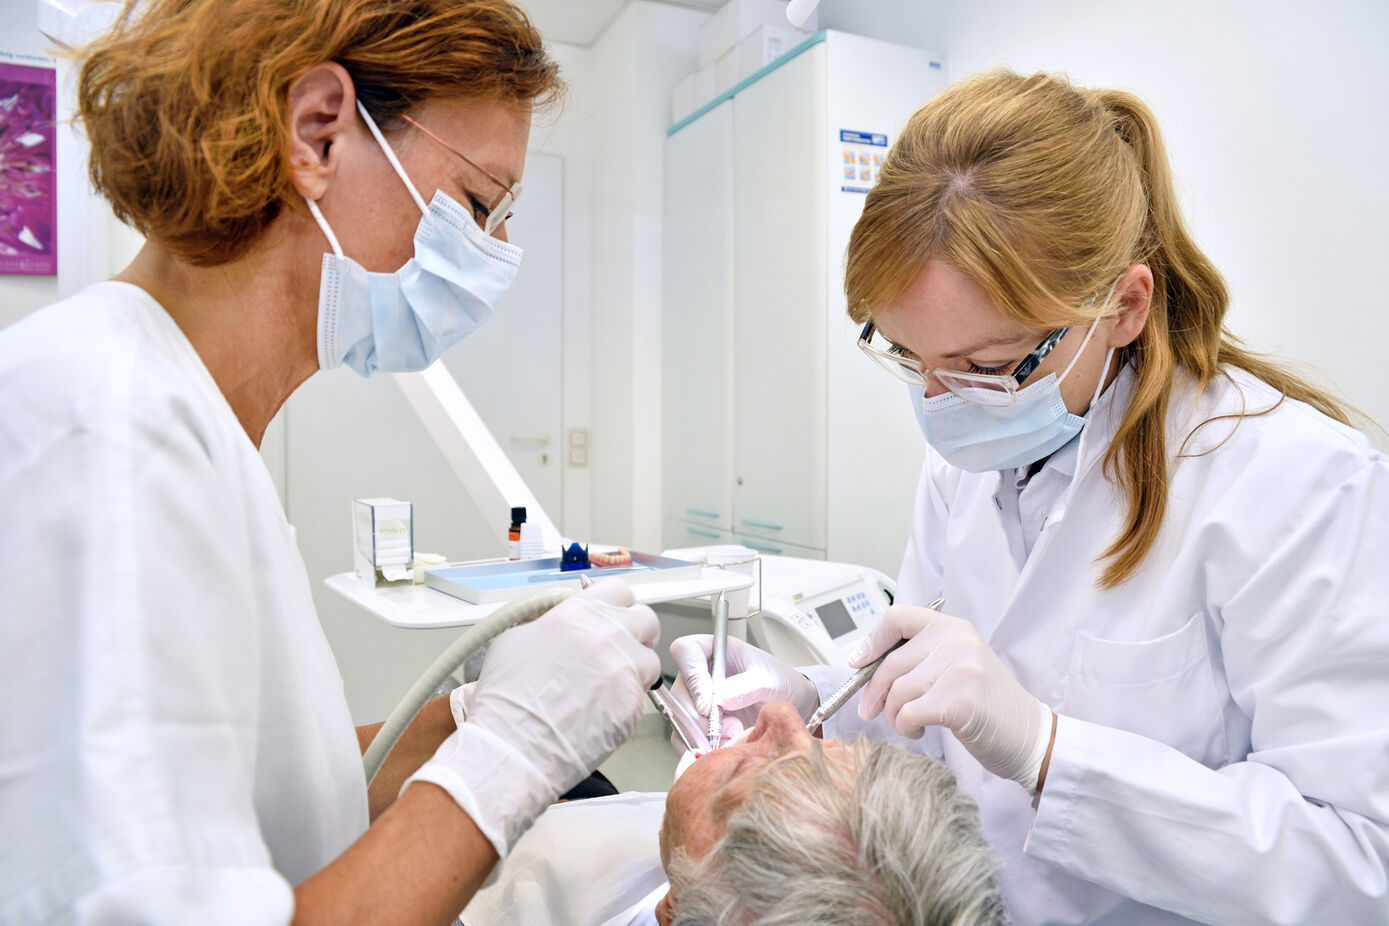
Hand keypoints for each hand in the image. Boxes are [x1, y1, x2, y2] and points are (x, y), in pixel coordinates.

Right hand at [408, 579, 659, 854]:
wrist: (512, 746)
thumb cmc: (506, 698)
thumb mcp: (514, 640)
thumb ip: (548, 623)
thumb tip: (561, 625)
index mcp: (579, 613)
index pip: (619, 590)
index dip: (618, 606)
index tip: (614, 620)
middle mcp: (608, 635)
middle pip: (646, 620)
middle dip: (637, 635)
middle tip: (622, 652)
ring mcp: (625, 669)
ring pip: (650, 661)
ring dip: (634, 672)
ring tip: (607, 691)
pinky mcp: (635, 704)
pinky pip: (642, 699)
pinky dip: (626, 705)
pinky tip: (600, 716)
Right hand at [668, 635, 818, 745]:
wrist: (792, 705)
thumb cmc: (781, 682)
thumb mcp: (769, 680)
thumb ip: (745, 686)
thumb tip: (717, 699)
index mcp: (714, 650)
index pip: (685, 651)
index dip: (691, 676)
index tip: (708, 704)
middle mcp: (700, 673)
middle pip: (678, 692)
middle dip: (697, 717)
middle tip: (722, 729)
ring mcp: (697, 698)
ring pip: (679, 718)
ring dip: (700, 735)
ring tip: (732, 737)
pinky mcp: (700, 723)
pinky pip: (687, 738)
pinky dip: (701, 748)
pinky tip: (725, 747)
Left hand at [852, 604, 1052, 790]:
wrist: (1030, 735)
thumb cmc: (988, 705)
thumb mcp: (958, 665)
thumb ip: (923, 657)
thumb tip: (868, 664)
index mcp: (954, 628)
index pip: (898, 617)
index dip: (871, 640)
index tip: (858, 662)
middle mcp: (957, 641)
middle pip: (891, 663)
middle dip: (875, 692)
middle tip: (871, 711)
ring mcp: (960, 669)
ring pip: (897, 692)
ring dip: (895, 715)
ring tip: (910, 723)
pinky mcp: (959, 700)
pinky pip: (908, 713)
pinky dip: (905, 727)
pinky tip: (919, 730)